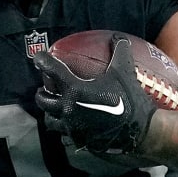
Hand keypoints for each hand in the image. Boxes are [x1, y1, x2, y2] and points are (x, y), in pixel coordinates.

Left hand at [32, 36, 155, 155]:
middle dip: (41, 93)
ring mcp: (72, 127)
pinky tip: (72, 123)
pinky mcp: (80, 140)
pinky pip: (66, 133)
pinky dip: (66, 127)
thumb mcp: (125, 72)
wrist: (139, 130)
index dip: (42, 62)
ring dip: (50, 113)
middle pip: (43, 100)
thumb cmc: (130, 99)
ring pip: (51, 120)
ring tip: (54, 108)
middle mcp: (68, 109)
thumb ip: (119, 51)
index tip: (38, 58)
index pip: (51, 71)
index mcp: (74, 90)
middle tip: (44, 88)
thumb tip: (118, 37)